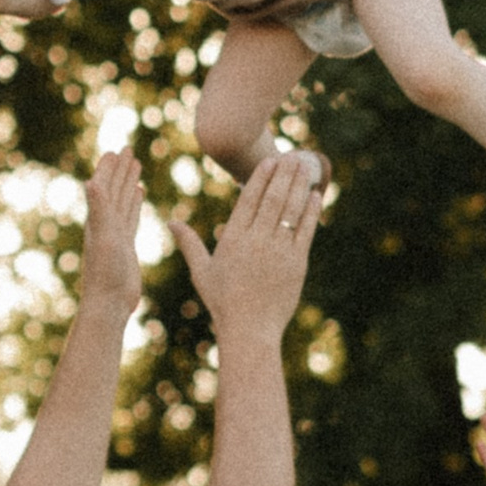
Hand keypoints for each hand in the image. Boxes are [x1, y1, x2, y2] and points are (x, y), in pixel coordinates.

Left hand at [76, 143, 145, 322]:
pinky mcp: (126, 245)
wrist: (109, 302)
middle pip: (113, 189)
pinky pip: (130, 217)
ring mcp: (116, 234)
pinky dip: (134, 204)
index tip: (116, 150)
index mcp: (98, 218)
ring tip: (135, 167)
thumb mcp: (104, 237)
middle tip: (127, 150)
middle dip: (120, 170)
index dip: (109, 168)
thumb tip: (91, 181)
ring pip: (123, 201)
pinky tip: (138, 196)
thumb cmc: (105, 273)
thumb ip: (98, 209)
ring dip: (127, 183)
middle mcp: (105, 223)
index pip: (104, 186)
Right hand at [169, 149, 318, 341]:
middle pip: (272, 199)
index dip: (261, 178)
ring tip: (306, 167)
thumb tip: (170, 222)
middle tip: (292, 156)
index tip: (270, 161)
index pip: (249, 199)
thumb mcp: (201, 271)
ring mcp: (278, 251)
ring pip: (290, 210)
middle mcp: (256, 241)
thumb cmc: (223, 302)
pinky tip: (315, 196)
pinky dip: (310, 212)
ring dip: (299, 186)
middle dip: (283, 175)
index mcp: (233, 239)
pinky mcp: (296, 263)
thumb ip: (189, 243)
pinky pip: (305, 231)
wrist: (250, 329)